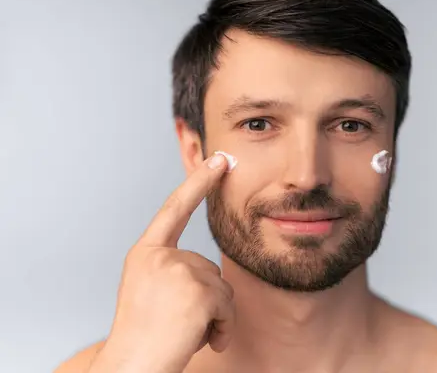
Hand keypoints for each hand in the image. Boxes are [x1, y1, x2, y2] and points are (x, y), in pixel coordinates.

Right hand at [89, 153, 233, 372]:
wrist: (132, 366)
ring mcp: (179, 272)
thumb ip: (174, 270)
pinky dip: (223, 329)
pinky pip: (228, 308)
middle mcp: (161, 257)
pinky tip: (202, 340)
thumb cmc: (143, 336)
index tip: (219, 159)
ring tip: (186, 333)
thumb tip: (211, 272)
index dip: (198, 182)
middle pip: (209, 268)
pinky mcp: (199, 292)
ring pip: (222, 289)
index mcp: (146, 254)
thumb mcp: (149, 290)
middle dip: (206, 299)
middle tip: (179, 322)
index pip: (176, 208)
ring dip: (215, 316)